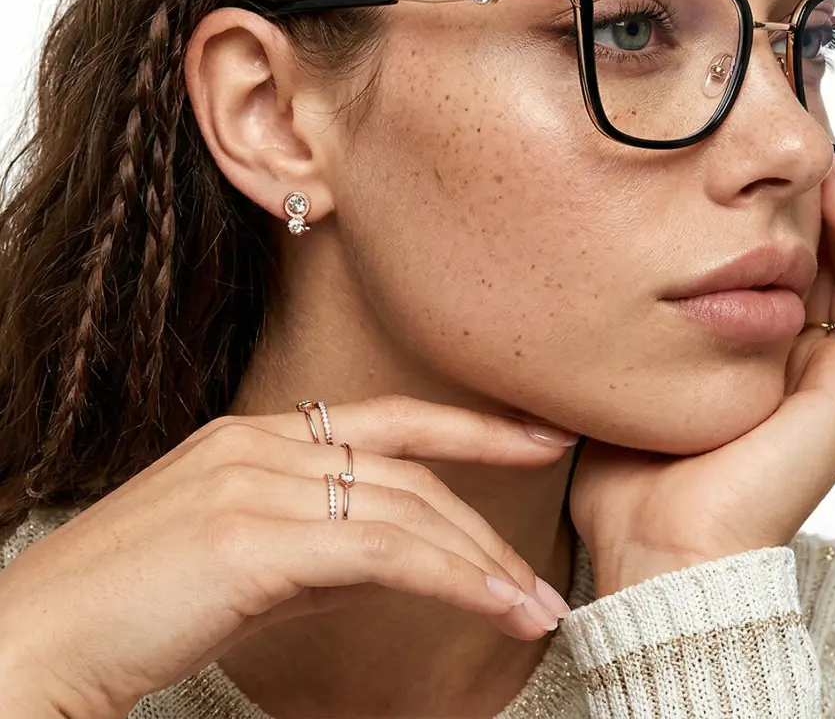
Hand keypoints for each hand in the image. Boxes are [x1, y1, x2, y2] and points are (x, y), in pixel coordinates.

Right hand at [0, 397, 578, 718]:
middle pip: (409, 466)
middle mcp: (260, 443)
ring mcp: (254, 482)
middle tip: (546, 563)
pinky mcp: (250, 538)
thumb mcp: (235, 559)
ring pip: (405, 507)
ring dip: (480, 560)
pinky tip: (494, 607)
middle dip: (490, 508)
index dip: (470, 427)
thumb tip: (394, 549)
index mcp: (254, 437)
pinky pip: (382, 549)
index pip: (389, 421)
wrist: (27, 650)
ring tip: (532, 606)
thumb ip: (314, 540)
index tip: (535, 436)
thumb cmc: (126, 612)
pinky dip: (453, 578)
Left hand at [568, 163, 834, 595]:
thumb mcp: (623, 375)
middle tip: (789, 128)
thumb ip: (623, 328)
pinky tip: (831, 193)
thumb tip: (582, 267)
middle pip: (824, 260)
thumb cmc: (629, 477)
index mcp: (759, 368)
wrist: (654, 549)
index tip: (741, 158)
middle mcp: (805, 371)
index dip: (771, 213)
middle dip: (807, 194)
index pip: (782, 272)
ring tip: (815, 140)